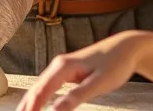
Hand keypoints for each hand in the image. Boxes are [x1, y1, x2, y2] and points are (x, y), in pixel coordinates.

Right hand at [16, 32, 144, 110]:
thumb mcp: (98, 83)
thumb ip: (76, 96)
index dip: (32, 108)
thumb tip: (55, 110)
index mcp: (63, 67)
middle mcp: (57, 66)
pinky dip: (39, 97)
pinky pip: (47, 86)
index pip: (41, 91)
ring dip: (29, 102)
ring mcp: (60, 68)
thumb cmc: (115, 64)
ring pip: (39, 87)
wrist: (126, 48)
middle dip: (26, 106)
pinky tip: (36, 105)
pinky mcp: (66, 72)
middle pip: (36, 89)